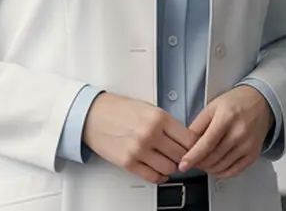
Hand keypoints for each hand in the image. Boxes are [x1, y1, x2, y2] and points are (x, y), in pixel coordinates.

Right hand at [83, 92, 197, 183]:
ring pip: (169, 168)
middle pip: (181, 155)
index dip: (194, 145)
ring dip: (171, 167)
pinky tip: (158, 170)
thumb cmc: (116, 109)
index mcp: (158, 117)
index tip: (194, 147)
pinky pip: (153, 177)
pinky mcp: (129, 163)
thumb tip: (183, 137)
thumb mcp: (147, 107)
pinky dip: (159, 176)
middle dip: (184, 157)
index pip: (189, 139)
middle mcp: (150, 134)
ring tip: (167, 161)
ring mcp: (139, 150)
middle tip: (181, 155)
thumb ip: (166, 122)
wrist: (91, 115)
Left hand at [177, 85, 272, 178]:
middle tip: (190, 162)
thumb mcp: (212, 107)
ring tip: (201, 163)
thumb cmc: (235, 103)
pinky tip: (214, 168)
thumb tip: (187, 144)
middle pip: (213, 157)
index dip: (193, 156)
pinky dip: (222, 173)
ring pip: (222, 166)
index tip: (183, 165)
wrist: (260, 102)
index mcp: (226, 118)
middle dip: (198, 163)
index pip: (206, 143)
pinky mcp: (254, 153)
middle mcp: (239, 133)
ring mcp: (248, 145)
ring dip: (208, 168)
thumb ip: (198, 125)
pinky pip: (235, 170)